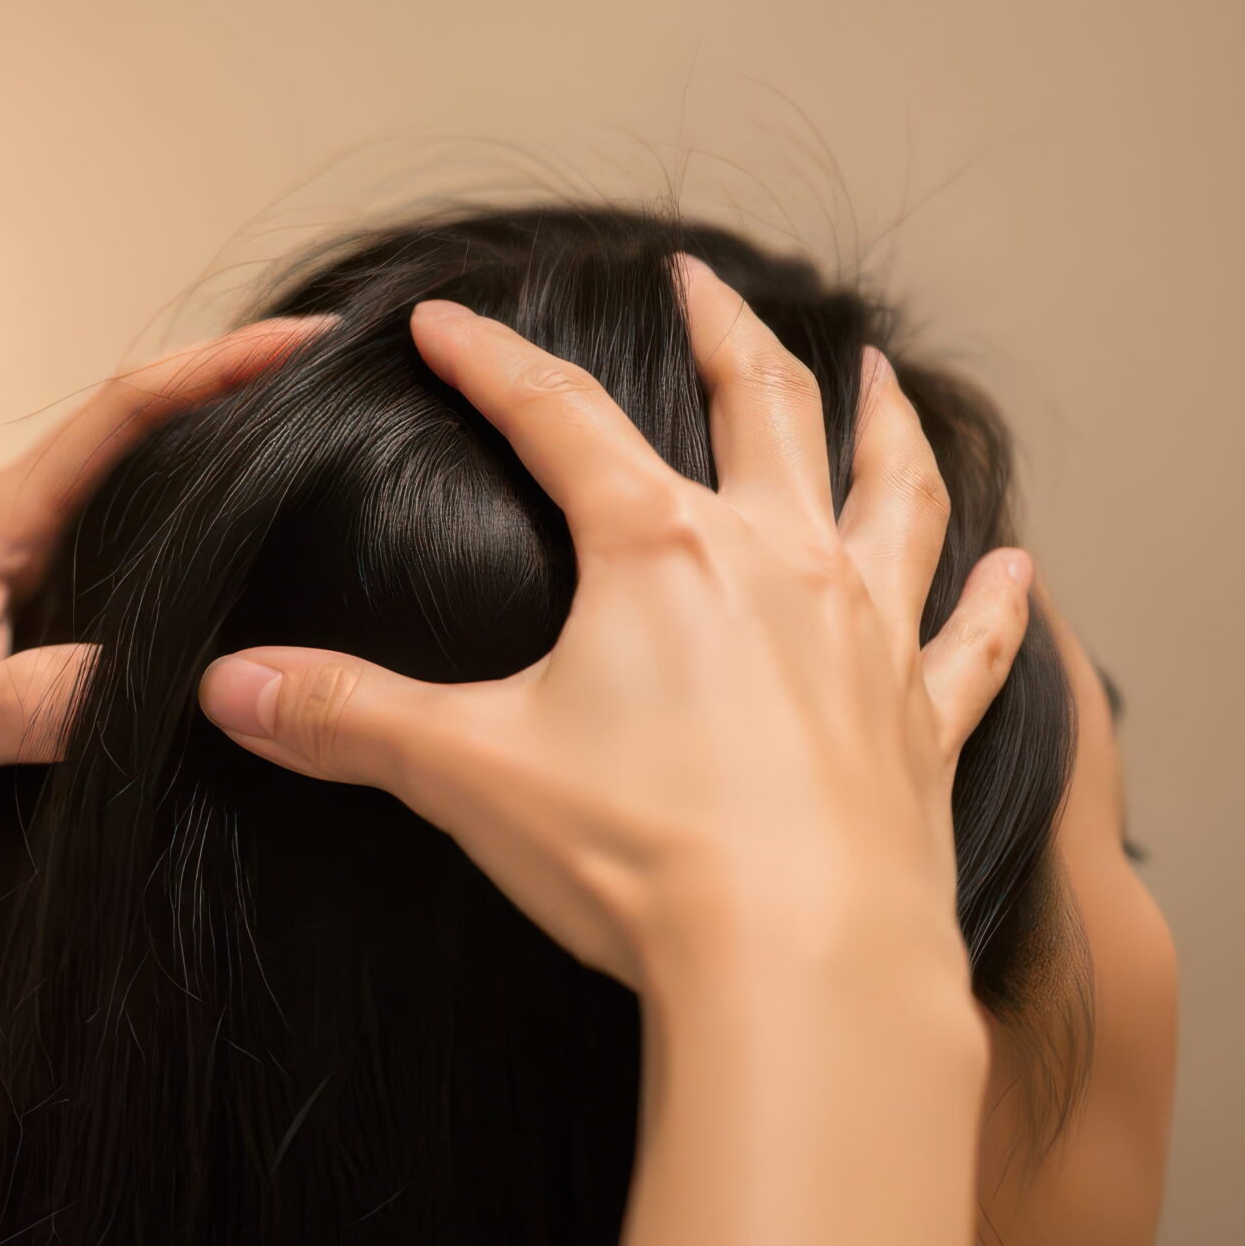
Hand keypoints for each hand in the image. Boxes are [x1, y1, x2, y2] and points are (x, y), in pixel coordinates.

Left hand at [0, 317, 328, 942]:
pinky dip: (237, 597)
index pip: (122, 416)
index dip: (216, 370)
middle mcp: (34, 552)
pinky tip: (302, 611)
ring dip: (254, 500)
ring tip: (360, 476)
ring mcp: (62, 612)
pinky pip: (176, 616)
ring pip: (178, 531)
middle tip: (360, 391)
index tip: (308, 341)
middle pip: (164, 449)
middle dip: (257, 406)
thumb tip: (137, 680)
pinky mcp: (80, 675)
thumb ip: (20, 700)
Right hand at [196, 260, 1031, 992]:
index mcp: (656, 552)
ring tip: (878, 375)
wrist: (799, 965)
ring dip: (881, 424)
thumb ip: (342, 718)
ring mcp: (865, 636)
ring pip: (891, 494)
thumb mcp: (464, 773)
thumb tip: (224, 687)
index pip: (557, 418)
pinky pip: (970, 642)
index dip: (491, 363)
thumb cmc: (640, 856)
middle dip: (722, 332)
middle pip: (756, 408)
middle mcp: (774, 564)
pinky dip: (996, 601)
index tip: (446, 319)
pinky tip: (1020, 568)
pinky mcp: (922, 723)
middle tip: (701, 280)